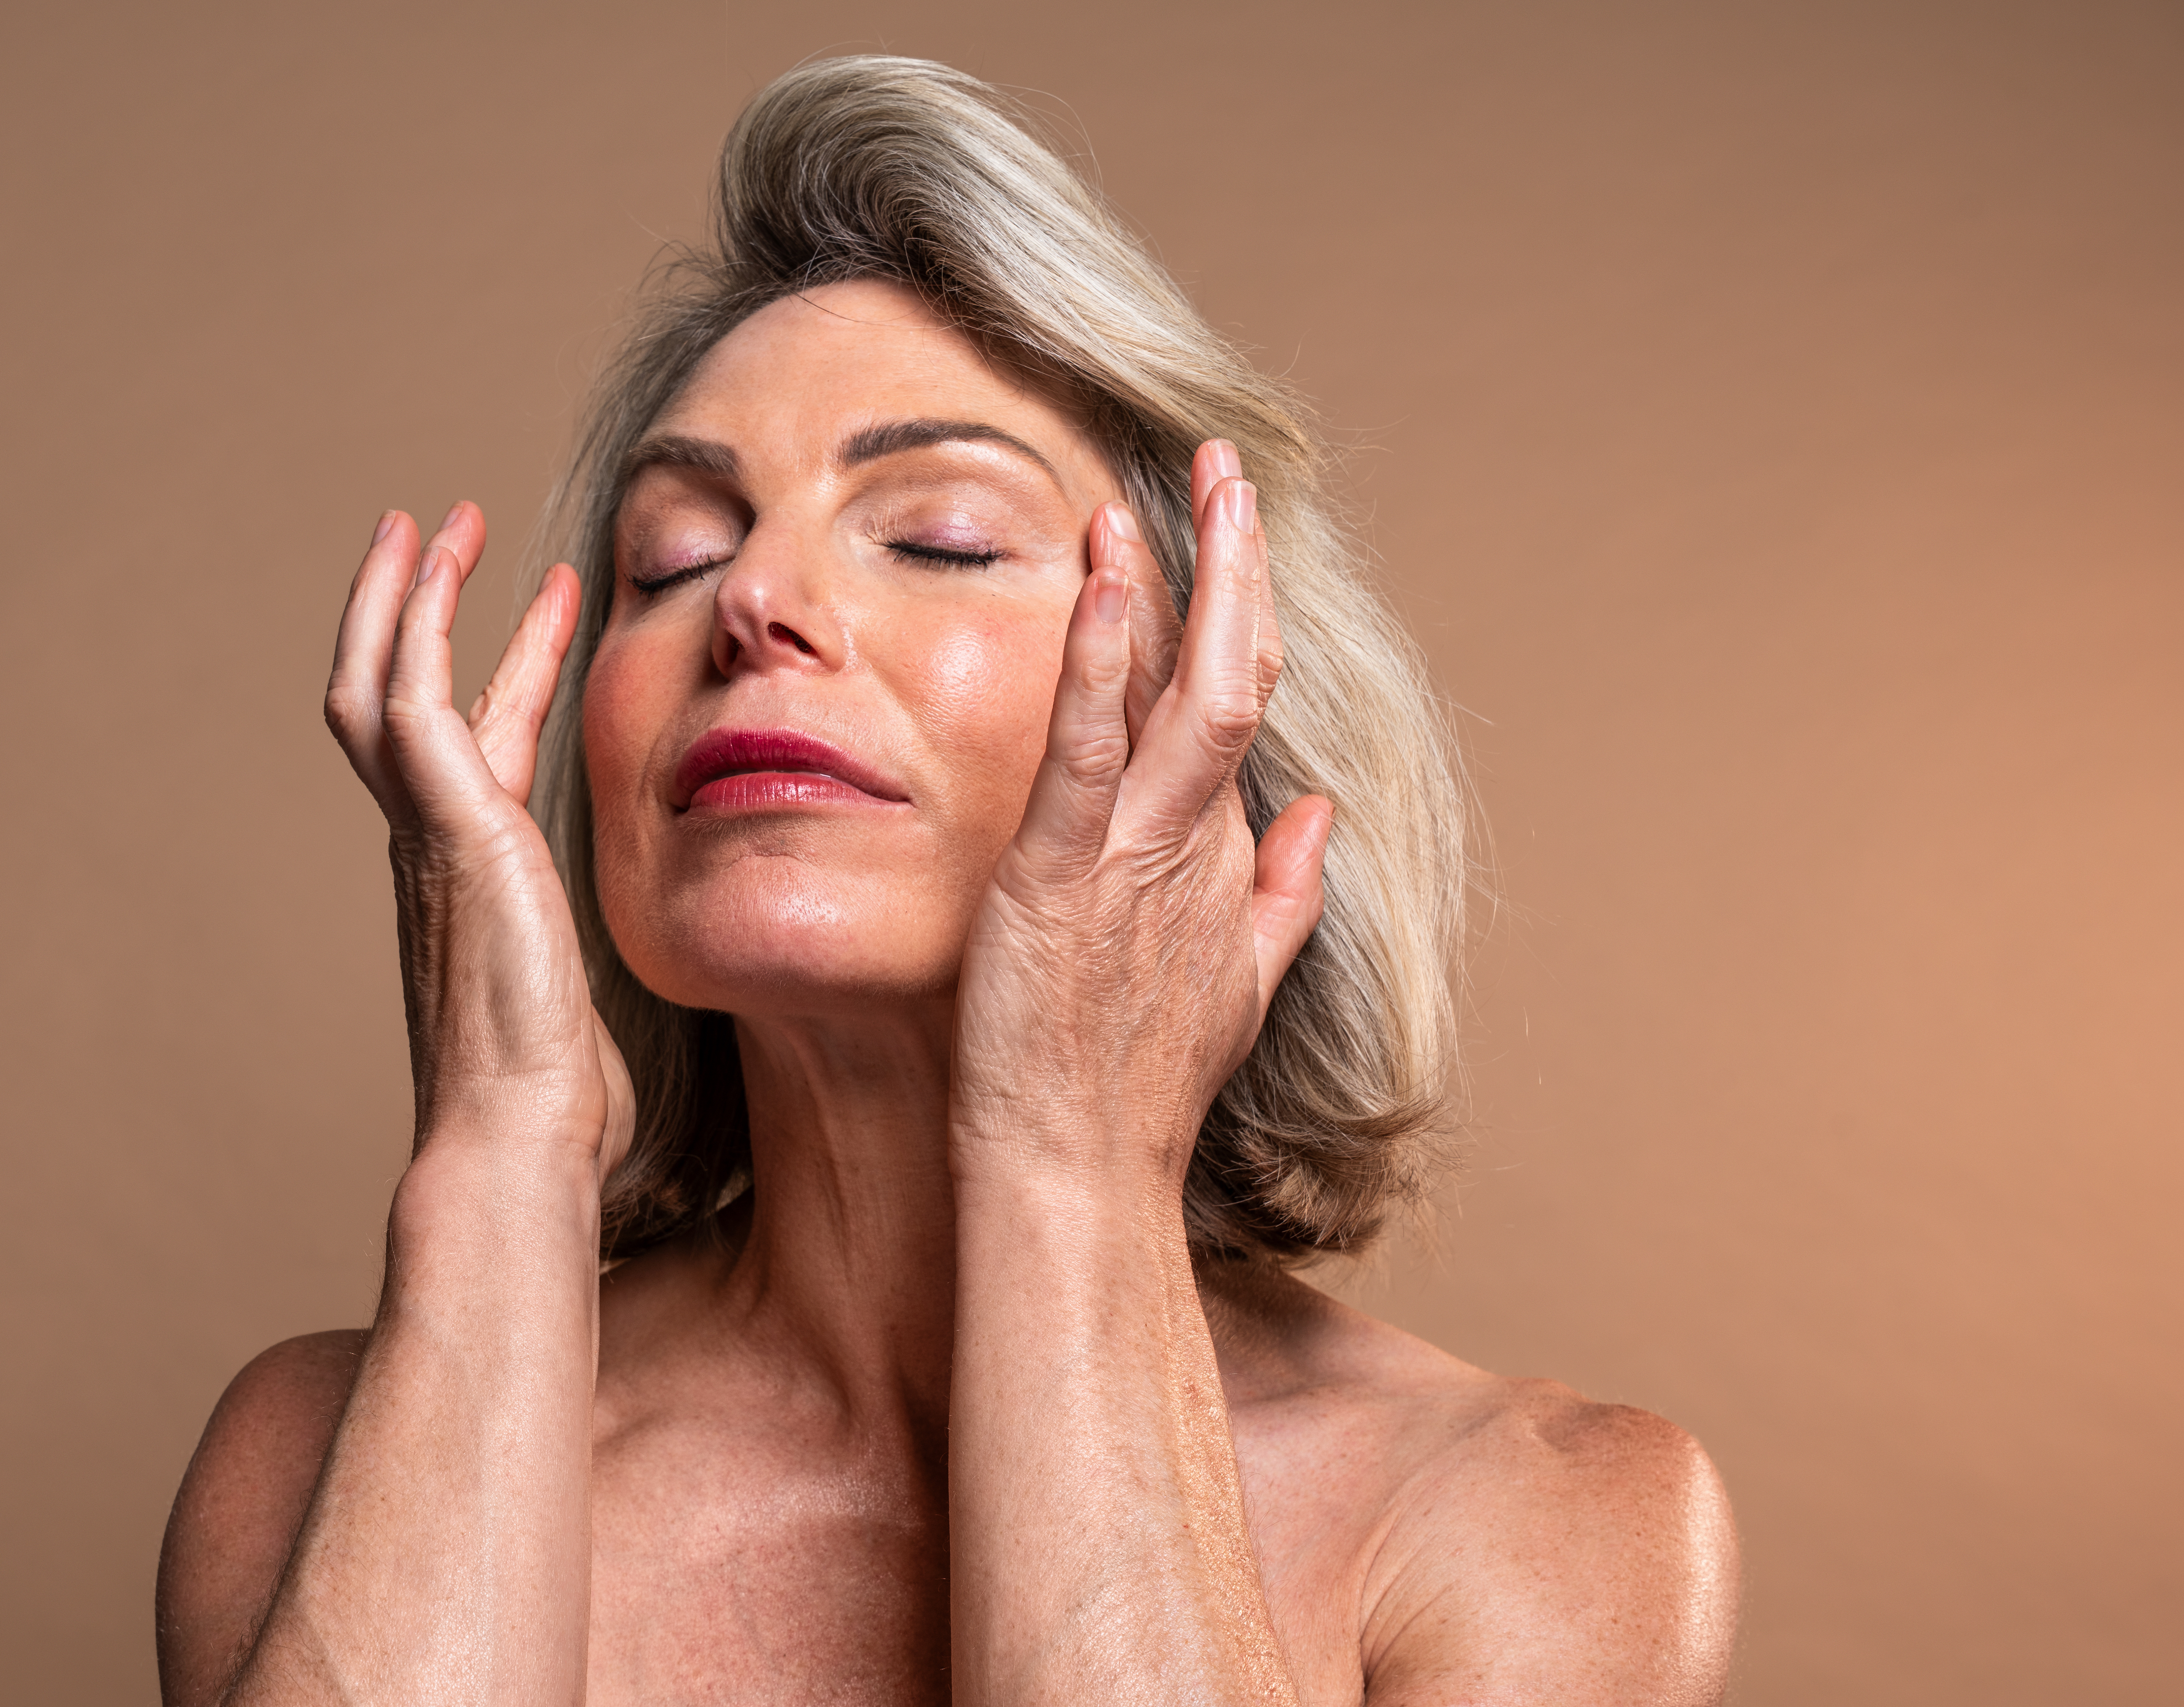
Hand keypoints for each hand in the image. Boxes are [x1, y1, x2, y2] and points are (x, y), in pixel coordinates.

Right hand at [323, 504, 632, 1173]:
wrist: (522, 1133)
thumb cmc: (562, 1093)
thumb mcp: (593, 988)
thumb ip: (611, 948)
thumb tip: (687, 951)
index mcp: (471, 876)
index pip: (475, 746)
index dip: (505, 668)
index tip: (551, 609)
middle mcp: (431, 848)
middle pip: (392, 698)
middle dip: (412, 611)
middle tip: (436, 533)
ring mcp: (428, 836)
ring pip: (381, 682)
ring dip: (401, 596)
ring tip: (427, 521)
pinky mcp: (447, 825)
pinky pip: (410, 695)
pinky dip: (417, 623)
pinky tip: (438, 563)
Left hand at [949, 443, 1332, 1192]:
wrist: (1080, 1172)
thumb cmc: (1135, 1086)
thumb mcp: (1237, 985)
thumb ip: (1284, 893)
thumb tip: (1323, 815)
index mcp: (1221, 857)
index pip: (1239, 706)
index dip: (1241, 611)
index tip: (1229, 532)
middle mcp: (1194, 842)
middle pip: (1236, 676)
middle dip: (1236, 564)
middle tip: (1226, 466)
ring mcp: (1134, 856)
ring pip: (1182, 694)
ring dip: (1180, 582)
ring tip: (1172, 484)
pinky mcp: (1060, 874)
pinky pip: (1086, 752)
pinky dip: (1099, 662)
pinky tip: (1098, 582)